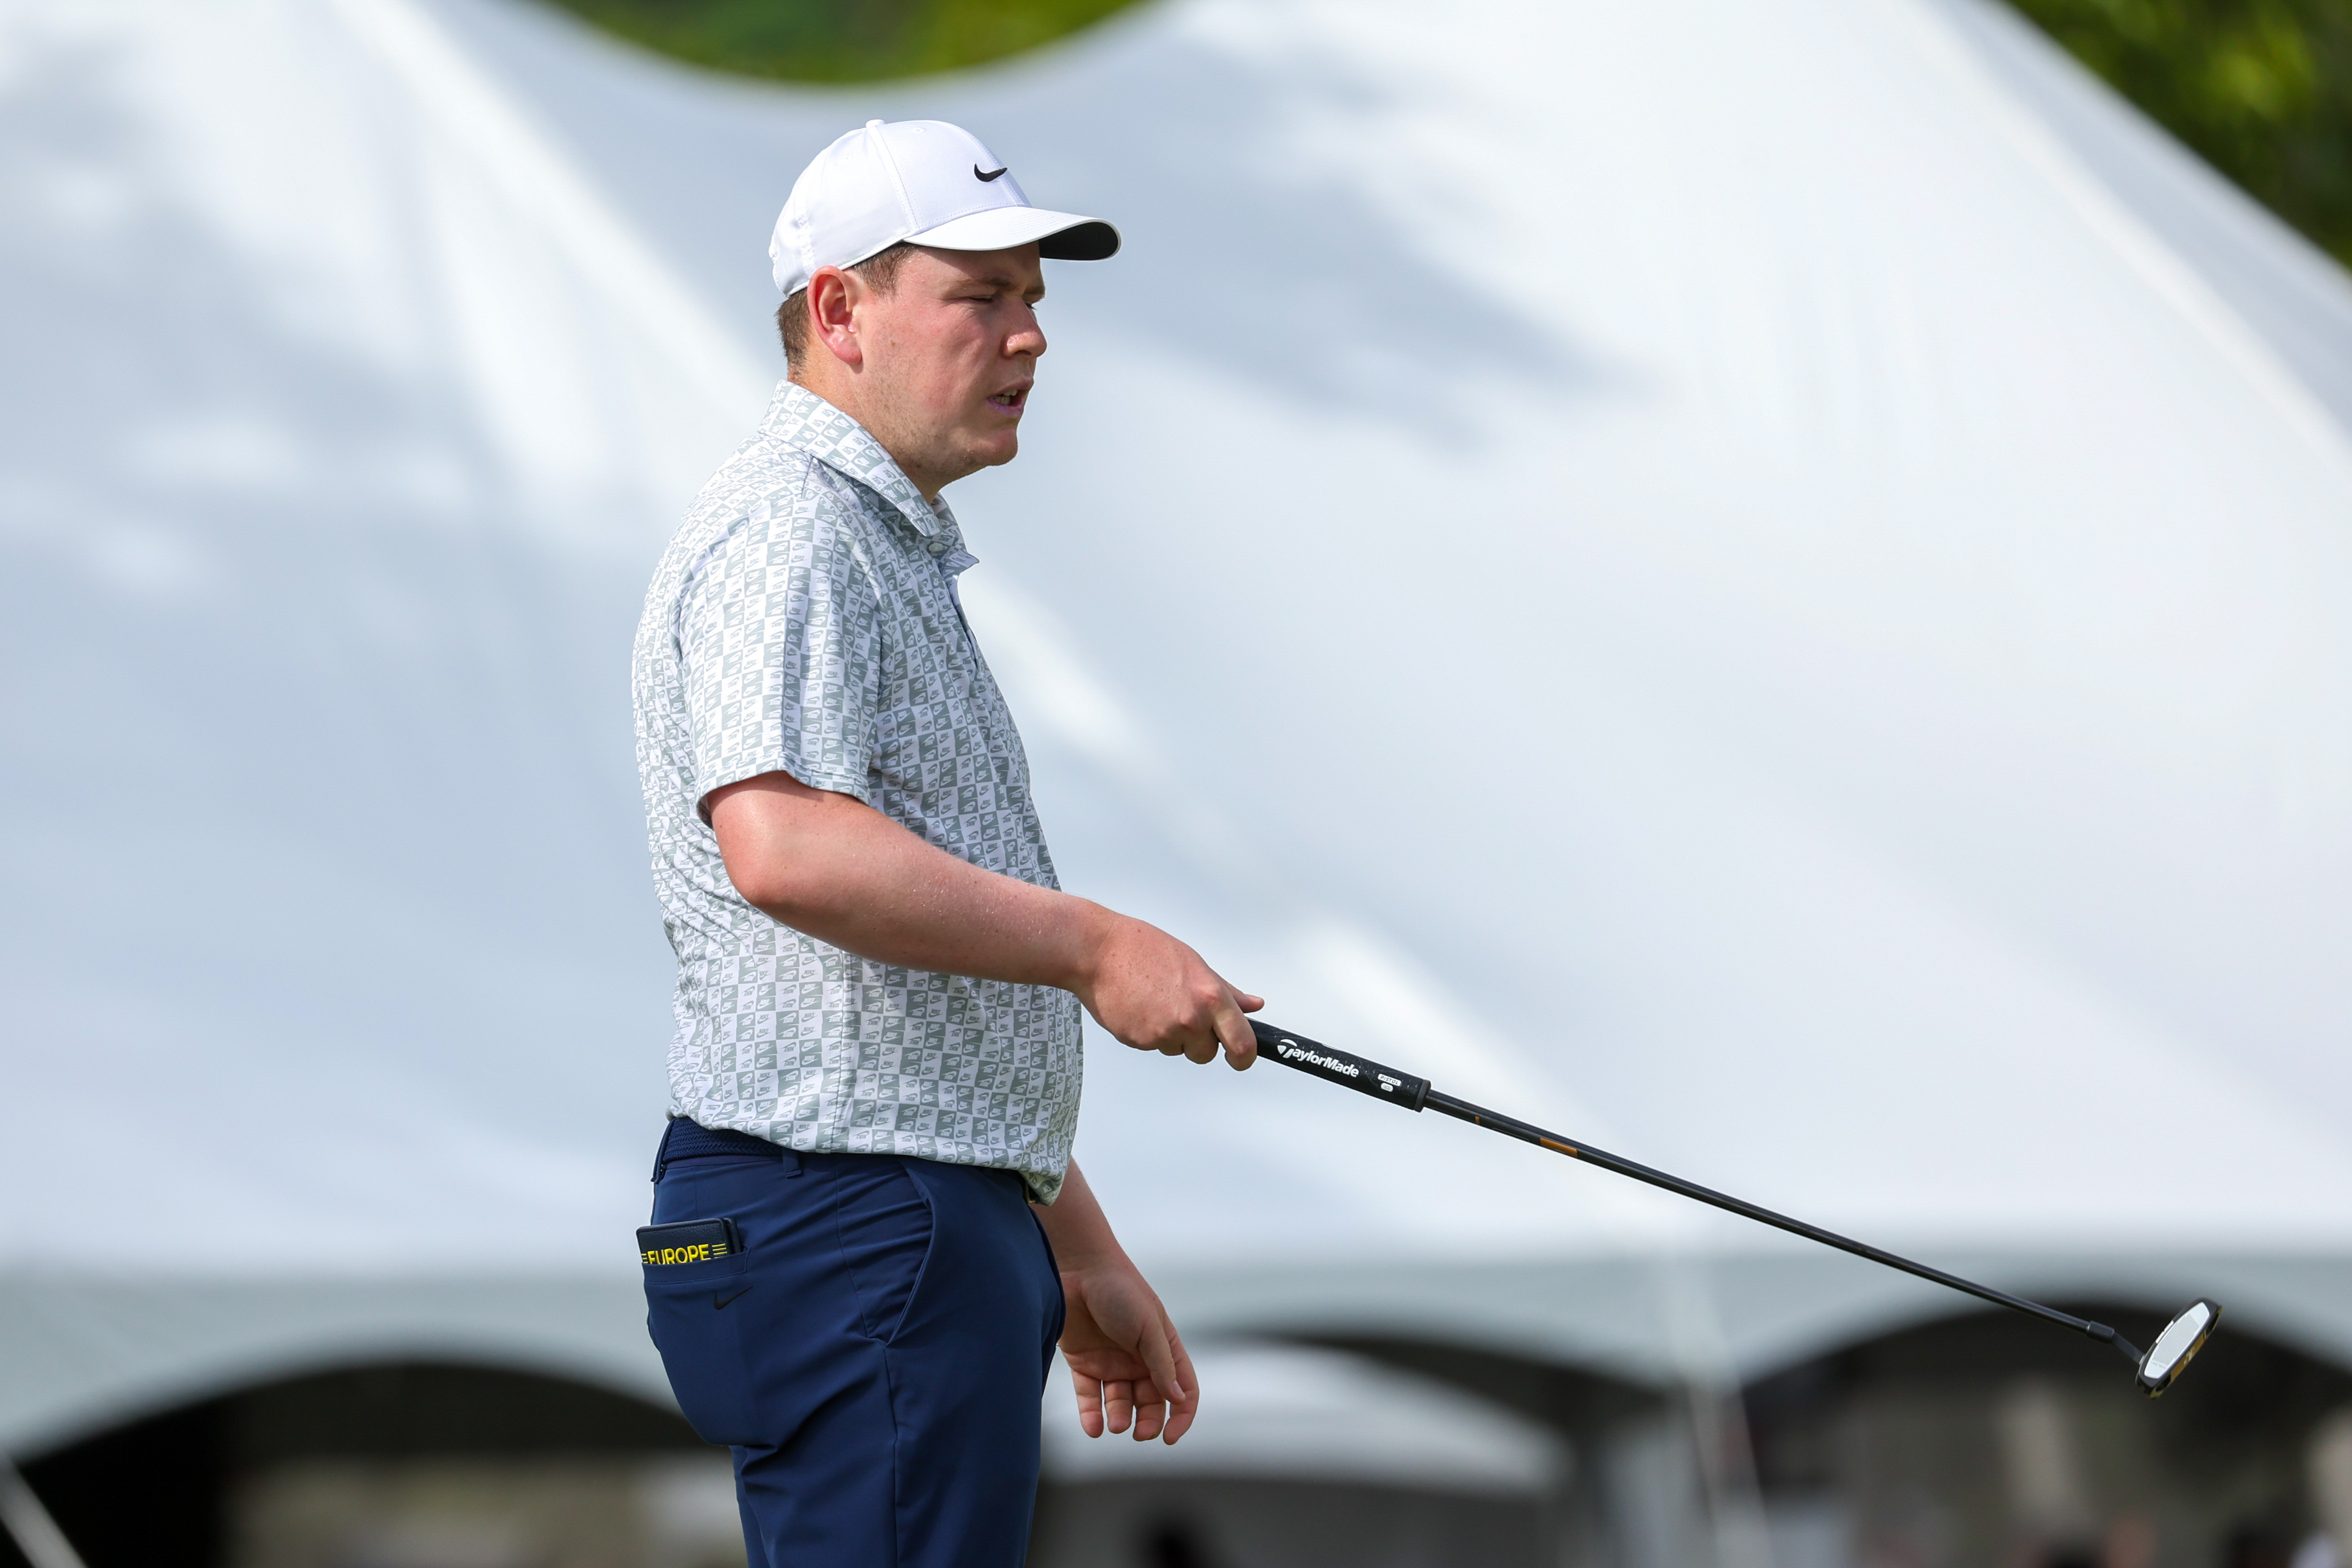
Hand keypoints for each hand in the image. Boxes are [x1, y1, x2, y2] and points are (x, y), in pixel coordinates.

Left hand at [1058, 1256, 1198, 1441]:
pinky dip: (1092, 1416)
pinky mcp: (1084, 1363)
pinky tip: (1094, 1428)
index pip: (1182, 1390)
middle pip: (1151, 1403)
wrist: (1078, 1269)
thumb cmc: (1120, 1291)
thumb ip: (1161, 1364)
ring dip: (1120, 1418)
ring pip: (1121, 1403)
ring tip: (1115, 1425)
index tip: (1170, 1437)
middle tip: (1138, 1434)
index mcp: (1164, 1348)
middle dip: (1148, 1422)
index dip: (1181, 1415)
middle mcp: (1140, 1360)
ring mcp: (1111, 1363)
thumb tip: (1176, 1399)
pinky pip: (1090, 1397)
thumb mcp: (1148, 1326)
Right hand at [1073, 914, 1262, 1067]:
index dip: (1244, 1056)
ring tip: (1154, 1002)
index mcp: (1210, 997)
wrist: (1097, 953)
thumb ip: (1226, 991)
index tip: (1241, 1057)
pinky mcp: (1139, 1041)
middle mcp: (1191, 1018)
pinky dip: (1148, 1032)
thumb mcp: (1194, 963)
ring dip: (1171, 1034)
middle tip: (1183, 1014)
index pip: (1242, 1042)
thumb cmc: (1142, 949)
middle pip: (1207, 1053)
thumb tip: (1252, 1006)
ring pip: (1178, 1049)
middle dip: (1199, 1041)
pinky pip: (1153, 1046)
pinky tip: (1139, 1007)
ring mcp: (1164, 1033)